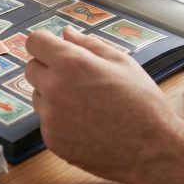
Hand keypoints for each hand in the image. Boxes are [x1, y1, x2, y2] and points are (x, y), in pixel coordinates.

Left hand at [23, 27, 179, 183]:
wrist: (152, 150)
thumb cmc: (141, 102)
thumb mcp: (121, 62)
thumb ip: (88, 44)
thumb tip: (65, 33)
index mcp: (69, 63)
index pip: (34, 42)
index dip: (45, 44)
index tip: (55, 49)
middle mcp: (53, 88)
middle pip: (31, 68)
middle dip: (48, 68)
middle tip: (77, 78)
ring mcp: (50, 117)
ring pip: (38, 95)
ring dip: (53, 95)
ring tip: (86, 104)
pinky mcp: (51, 140)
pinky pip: (46, 121)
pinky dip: (60, 120)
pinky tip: (86, 124)